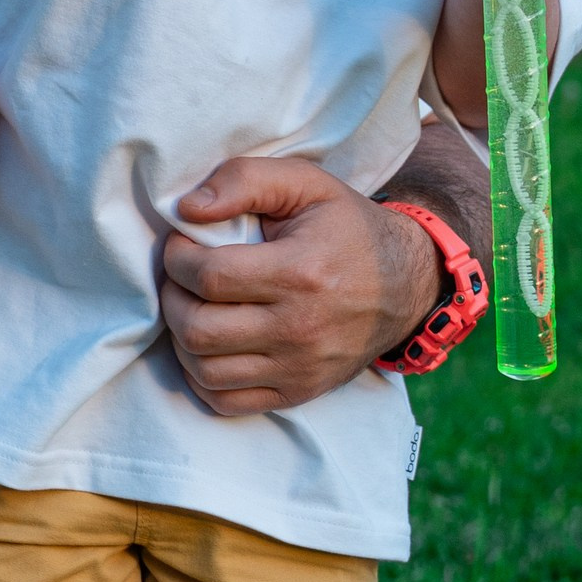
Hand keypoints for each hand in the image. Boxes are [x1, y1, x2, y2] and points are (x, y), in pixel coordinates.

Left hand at [159, 157, 440, 418]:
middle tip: (182, 277)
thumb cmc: (348, 228)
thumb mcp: (305, 183)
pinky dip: (203, 377)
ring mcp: (299, 367)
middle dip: (173, 298)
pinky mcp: (299, 392)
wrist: (407, 283)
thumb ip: (244, 180)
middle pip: (198, 328)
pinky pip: (226, 402)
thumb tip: (187, 208)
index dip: (178, 258)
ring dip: (183, 337)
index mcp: (301, 273)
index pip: (208, 277)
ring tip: (194, 307)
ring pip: (204, 370)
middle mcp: (299, 328)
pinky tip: (210, 346)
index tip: (183, 244)